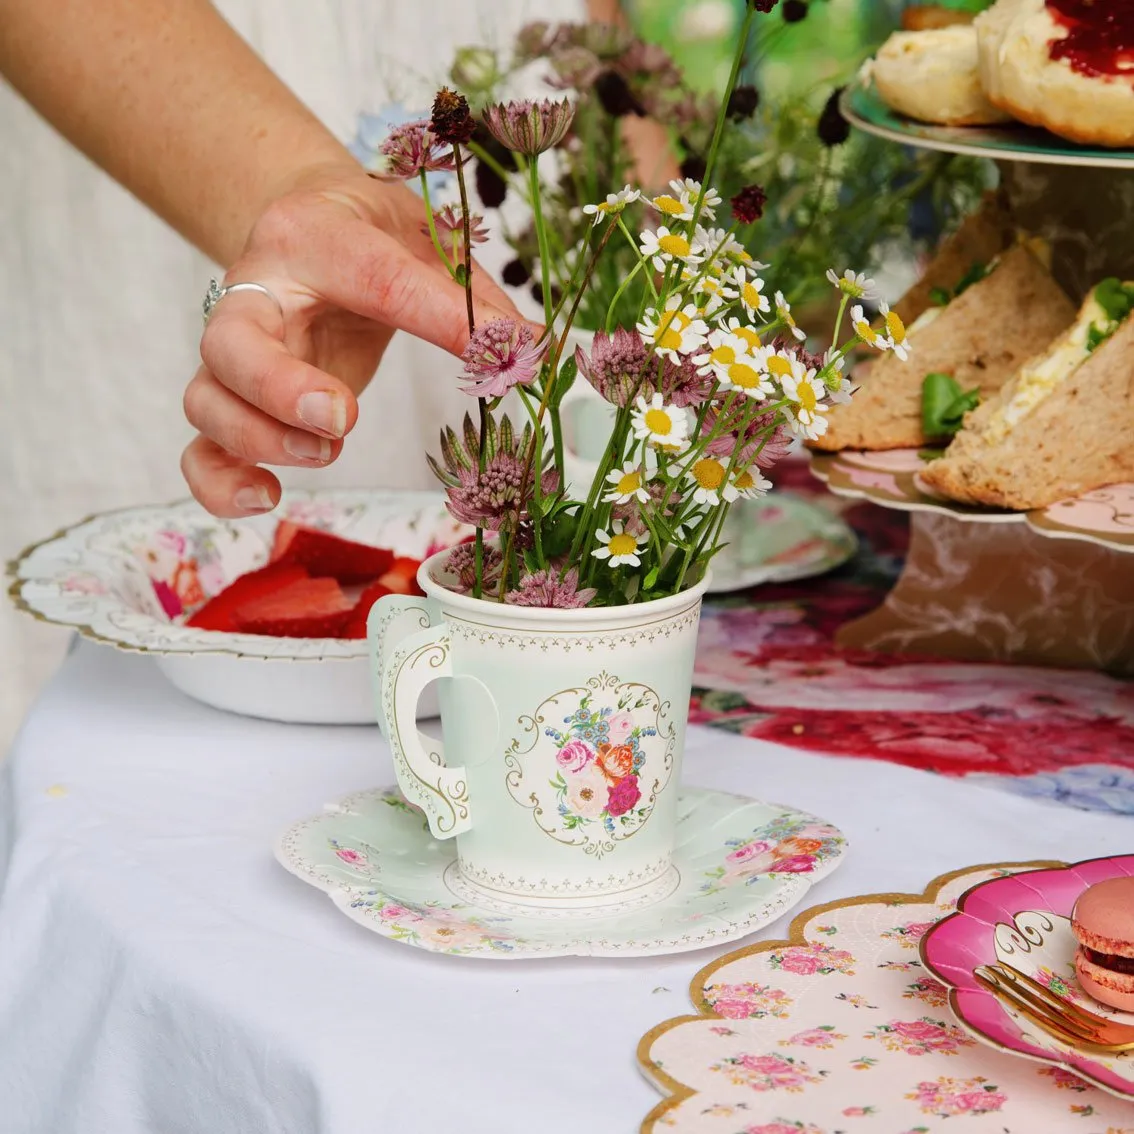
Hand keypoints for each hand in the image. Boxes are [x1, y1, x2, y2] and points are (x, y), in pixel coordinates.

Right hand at [182, 163, 525, 515]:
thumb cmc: (371, 234)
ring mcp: (233, 352)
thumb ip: (472, 298)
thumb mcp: (428, 241)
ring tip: (328, 452)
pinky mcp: (231, 399)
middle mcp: (255, 291)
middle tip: (343, 418)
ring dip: (259, 441)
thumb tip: (530, 354)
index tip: (501, 350)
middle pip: (231, 344)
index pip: (375, 278)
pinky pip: (199, 450)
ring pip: (206, 401)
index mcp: (315, 236)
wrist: (307, 221)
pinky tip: (268, 499)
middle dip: (280, 390)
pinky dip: (220, 484)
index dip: (437, 319)